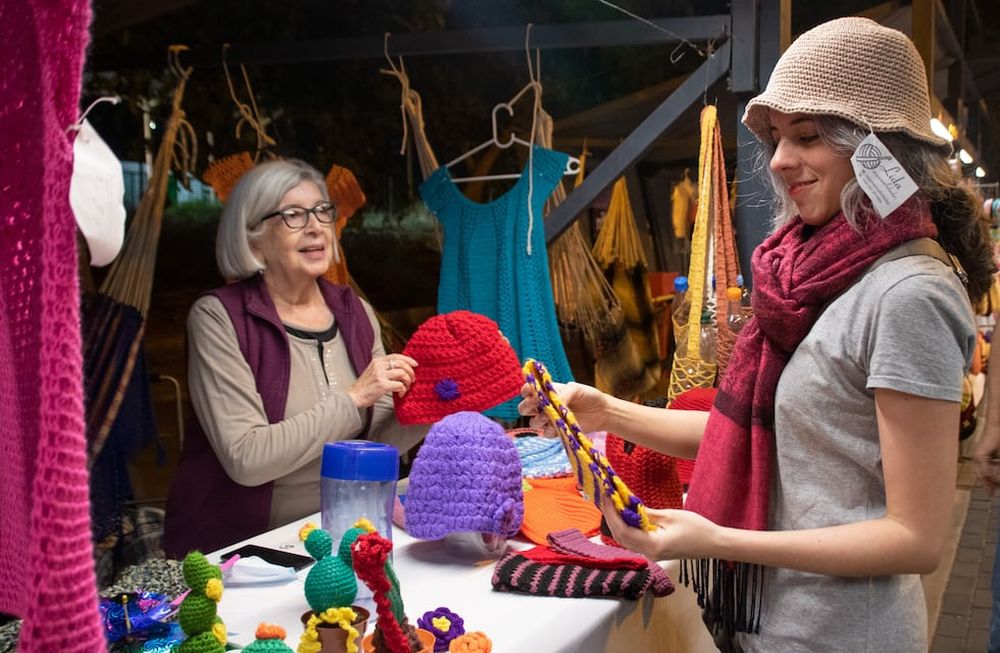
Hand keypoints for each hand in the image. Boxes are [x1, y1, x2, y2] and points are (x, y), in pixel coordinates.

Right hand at [347, 354, 417, 407]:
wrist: (354, 396)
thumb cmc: (365, 387)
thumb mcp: (373, 372)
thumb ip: (384, 368)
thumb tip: (402, 369)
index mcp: (377, 361)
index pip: (396, 356)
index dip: (408, 359)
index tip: (415, 364)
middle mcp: (378, 366)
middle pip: (401, 364)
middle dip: (411, 371)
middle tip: (412, 379)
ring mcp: (380, 375)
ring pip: (402, 373)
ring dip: (408, 381)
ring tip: (406, 387)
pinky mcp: (382, 385)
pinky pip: (399, 385)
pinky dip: (403, 390)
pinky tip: (400, 394)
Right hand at [517, 380, 607, 435]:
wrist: (602, 412)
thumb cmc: (588, 396)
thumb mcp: (576, 389)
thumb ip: (562, 394)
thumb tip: (552, 403)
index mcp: (547, 391)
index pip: (528, 390)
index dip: (526, 391)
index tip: (532, 392)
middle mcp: (544, 405)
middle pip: (524, 408)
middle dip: (527, 407)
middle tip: (537, 406)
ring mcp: (549, 419)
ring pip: (533, 422)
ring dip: (539, 420)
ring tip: (551, 416)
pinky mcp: (556, 431)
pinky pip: (546, 433)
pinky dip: (551, 430)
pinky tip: (560, 426)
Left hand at [600, 495, 720, 561]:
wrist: (714, 544)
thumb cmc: (697, 529)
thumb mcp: (670, 516)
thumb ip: (646, 513)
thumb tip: (627, 505)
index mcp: (653, 546)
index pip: (623, 530)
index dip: (612, 513)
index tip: (606, 496)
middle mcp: (649, 554)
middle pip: (620, 537)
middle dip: (610, 516)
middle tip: (605, 497)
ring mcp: (651, 554)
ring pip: (625, 539)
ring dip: (616, 522)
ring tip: (612, 503)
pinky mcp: (654, 551)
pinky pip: (634, 539)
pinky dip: (626, 526)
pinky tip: (624, 513)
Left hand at [973, 430, 999, 493]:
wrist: (997, 429)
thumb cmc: (998, 441)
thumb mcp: (998, 457)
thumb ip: (997, 467)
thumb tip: (995, 479)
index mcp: (980, 460)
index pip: (983, 476)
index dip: (988, 485)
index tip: (991, 492)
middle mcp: (976, 460)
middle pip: (981, 477)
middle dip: (987, 486)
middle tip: (991, 494)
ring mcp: (977, 458)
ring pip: (983, 474)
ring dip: (989, 482)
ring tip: (993, 490)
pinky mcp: (980, 456)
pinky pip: (985, 469)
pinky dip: (990, 475)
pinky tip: (995, 481)